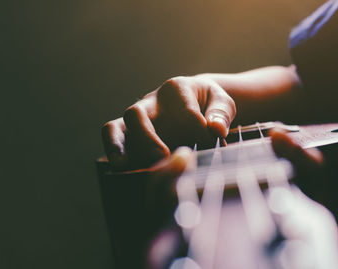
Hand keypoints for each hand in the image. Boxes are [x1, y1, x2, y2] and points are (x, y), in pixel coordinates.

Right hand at [102, 76, 235, 169]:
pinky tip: (123, 173)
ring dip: (116, 146)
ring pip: (115, 127)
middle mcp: (150, 103)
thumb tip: (216, 130)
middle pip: (136, 114)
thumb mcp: (222, 102)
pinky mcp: (130, 137)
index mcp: (176, 89)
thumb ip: (221, 113)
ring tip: (122, 165)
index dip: (199, 133)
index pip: (185, 113)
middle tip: (162, 157)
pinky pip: (115, 142)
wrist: (196, 103)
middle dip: (147, 137)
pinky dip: (116, 155)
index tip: (214, 148)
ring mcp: (137, 121)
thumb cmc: (210, 103)